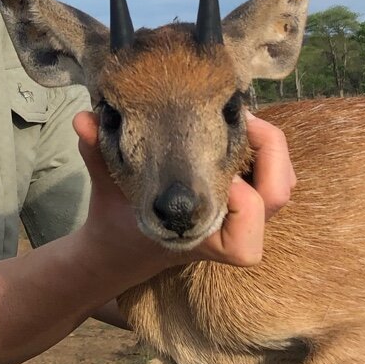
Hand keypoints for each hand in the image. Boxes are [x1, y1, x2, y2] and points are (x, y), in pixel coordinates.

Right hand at [72, 109, 294, 271]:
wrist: (119, 245)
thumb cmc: (116, 218)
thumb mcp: (105, 184)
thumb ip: (96, 152)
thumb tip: (82, 118)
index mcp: (201, 239)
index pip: (247, 237)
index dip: (244, 203)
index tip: (218, 174)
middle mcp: (227, 231)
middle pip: (277, 198)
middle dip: (272, 153)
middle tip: (242, 119)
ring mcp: (239, 215)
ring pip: (282, 187)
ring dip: (272, 150)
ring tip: (242, 119)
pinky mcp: (242, 200)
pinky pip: (272, 178)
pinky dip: (265, 152)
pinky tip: (237, 126)